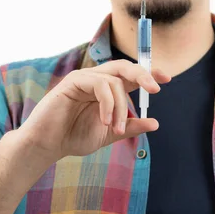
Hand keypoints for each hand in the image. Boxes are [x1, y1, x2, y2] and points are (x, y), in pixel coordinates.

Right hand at [17, 59, 170, 161]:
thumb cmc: (74, 137)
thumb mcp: (109, 133)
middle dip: (143, 75)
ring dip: (121, 106)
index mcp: (106, 90)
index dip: (149, 73)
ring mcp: (84, 78)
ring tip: (116, 128)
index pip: (130, 75)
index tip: (167, 78)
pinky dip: (107, 103)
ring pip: (114, 80)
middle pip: (124, 67)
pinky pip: (99, 84)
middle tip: (156, 88)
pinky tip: (105, 120)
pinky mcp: (73, 81)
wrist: (47, 145)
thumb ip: (129, 126)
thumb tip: (155, 123)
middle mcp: (97, 79)